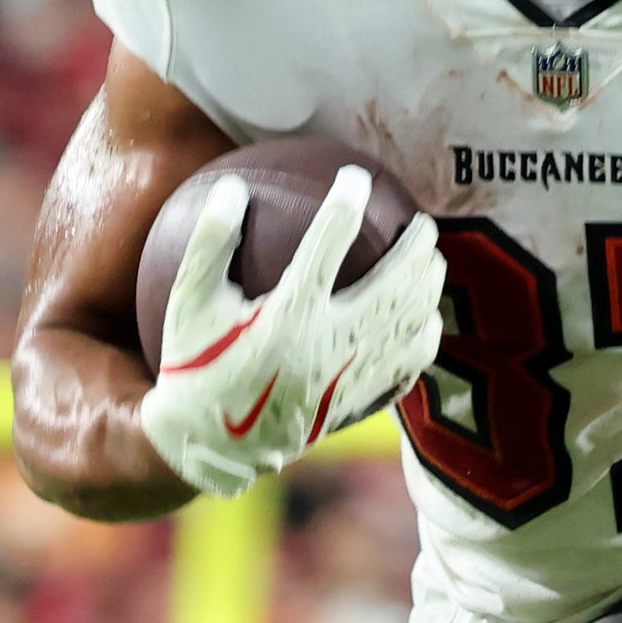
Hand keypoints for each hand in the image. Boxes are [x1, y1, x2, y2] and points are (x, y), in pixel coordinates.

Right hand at [132, 169, 446, 500]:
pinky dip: (423, 341)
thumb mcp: (188, 303)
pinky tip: (425, 322)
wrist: (210, 445)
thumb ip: (210, 244)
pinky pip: (407, 369)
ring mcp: (348, 377)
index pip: (327, 244)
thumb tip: (231, 186)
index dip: (345, 203)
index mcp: (286, 316)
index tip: (356, 177)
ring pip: (408, 326)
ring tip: (434, 263)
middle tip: (423, 223)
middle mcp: (327, 345)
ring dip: (428, 290)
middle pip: (392, 286)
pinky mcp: (356, 403)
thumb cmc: (194, 365)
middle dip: (415, 249)